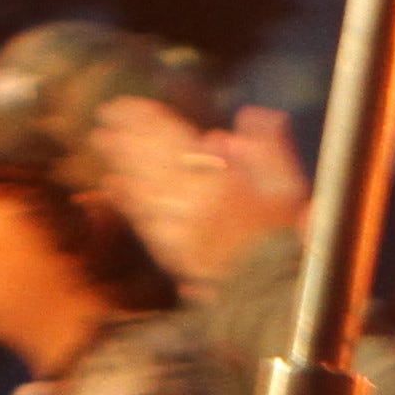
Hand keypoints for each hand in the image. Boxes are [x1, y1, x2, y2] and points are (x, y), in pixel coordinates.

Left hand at [90, 98, 308, 297]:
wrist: (275, 290)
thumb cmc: (287, 234)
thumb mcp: (290, 184)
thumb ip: (269, 147)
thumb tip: (247, 116)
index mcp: (219, 184)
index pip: (174, 143)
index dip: (147, 122)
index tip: (126, 104)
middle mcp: (191, 204)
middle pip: (150, 163)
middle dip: (126, 136)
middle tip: (105, 116)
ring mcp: (178, 230)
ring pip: (142, 188)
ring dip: (121, 162)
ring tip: (103, 141)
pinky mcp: (174, 252)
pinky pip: (144, 220)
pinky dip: (127, 200)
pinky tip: (114, 185)